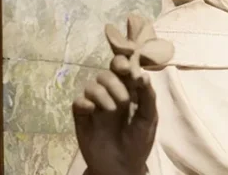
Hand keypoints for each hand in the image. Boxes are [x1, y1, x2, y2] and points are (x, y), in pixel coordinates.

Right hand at [72, 56, 156, 174]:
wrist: (122, 166)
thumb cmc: (138, 141)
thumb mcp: (149, 119)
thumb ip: (148, 97)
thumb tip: (143, 75)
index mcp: (128, 91)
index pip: (122, 69)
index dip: (122, 63)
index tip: (126, 69)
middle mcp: (110, 94)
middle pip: (106, 74)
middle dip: (115, 82)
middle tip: (124, 100)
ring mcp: (95, 105)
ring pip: (92, 85)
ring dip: (102, 94)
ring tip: (113, 110)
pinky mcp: (82, 117)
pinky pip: (78, 102)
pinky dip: (84, 103)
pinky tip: (92, 110)